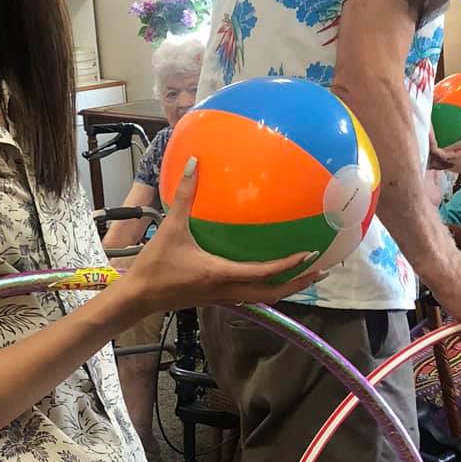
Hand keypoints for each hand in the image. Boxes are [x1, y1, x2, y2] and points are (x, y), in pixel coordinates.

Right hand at [127, 160, 322, 311]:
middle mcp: (227, 289)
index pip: (264, 273)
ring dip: (286, 288)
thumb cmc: (155, 265)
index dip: (289, 265)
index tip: (310, 253)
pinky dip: (267, 286)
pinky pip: (250, 295)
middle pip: (273, 294)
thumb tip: (192, 164)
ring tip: (305, 274)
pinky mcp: (217, 297)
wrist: (138, 297)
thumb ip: (184, 196)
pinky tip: (271, 272)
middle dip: (299, 284)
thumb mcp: (171, 227)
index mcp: (221, 273)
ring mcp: (223, 297)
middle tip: (321, 271)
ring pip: (263, 298)